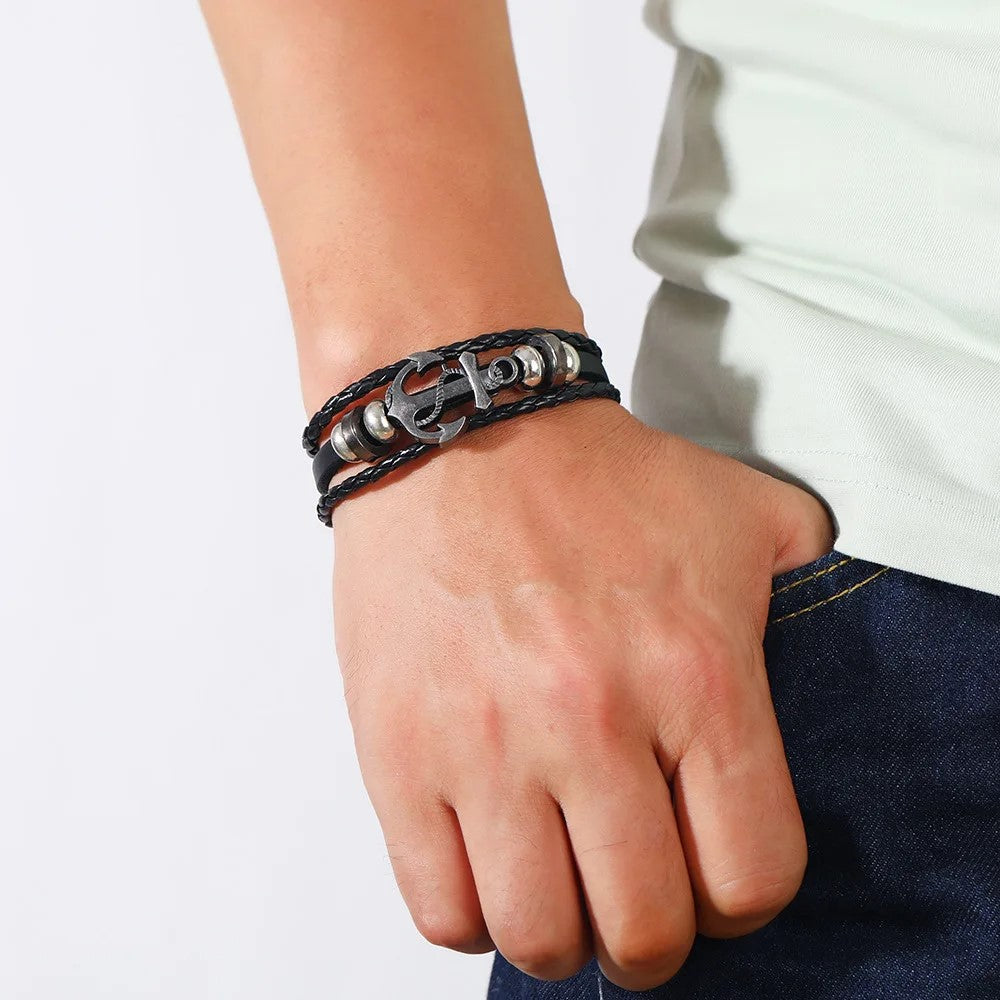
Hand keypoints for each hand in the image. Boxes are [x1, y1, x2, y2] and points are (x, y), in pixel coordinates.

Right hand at [332, 399, 834, 990]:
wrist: (461, 431)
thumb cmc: (590, 479)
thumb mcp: (738, 511)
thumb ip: (810, 575)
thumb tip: (830, 628)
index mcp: (697, 676)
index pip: (750, 877)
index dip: (736, 904)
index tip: (707, 881)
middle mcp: (595, 722)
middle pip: (644, 932)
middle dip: (647, 937)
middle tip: (628, 895)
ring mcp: (487, 745)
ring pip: (537, 936)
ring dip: (558, 933)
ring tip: (553, 883)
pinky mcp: (398, 751)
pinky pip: (439, 905)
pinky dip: (469, 912)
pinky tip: (483, 862)